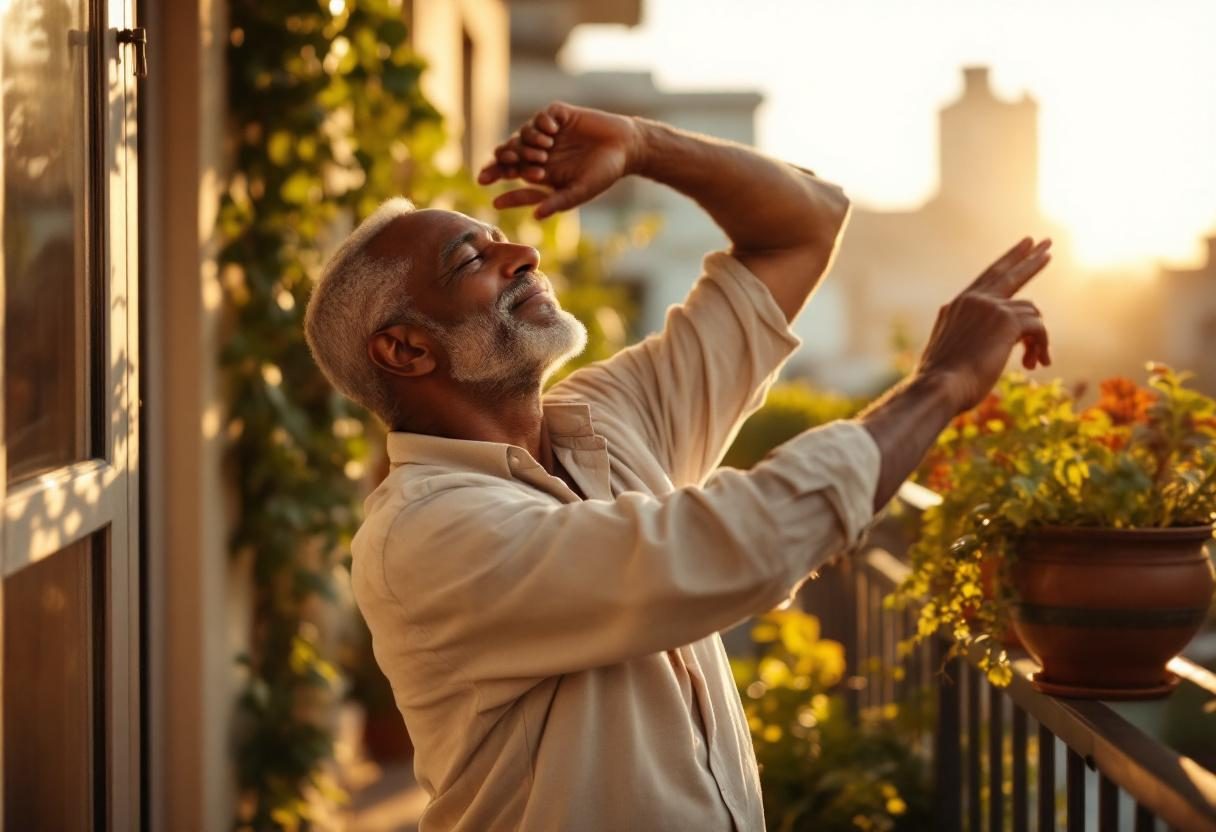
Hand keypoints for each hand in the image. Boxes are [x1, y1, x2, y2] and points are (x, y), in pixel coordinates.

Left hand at [477, 102, 642, 218]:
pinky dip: (542, 122)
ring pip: (524, 134)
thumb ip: (557, 202)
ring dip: (528, 141)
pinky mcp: (561, 116)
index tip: (486, 188)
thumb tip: (536, 216)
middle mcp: (541, 151)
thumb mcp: (579, 192)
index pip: (513, 175)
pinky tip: (552, 131)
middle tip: (504, 161)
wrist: (626, 149)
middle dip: (503, 158)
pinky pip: (543, 116)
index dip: (499, 179)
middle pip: (511, 152)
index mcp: (542, 171)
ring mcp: (550, 133)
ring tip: (545, 150)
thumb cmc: (603, 175)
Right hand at [917, 237, 1053, 412]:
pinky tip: (1037, 363)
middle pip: (1008, 273)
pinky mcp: (1007, 320)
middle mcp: (972, 300)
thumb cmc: (944, 385)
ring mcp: (989, 307)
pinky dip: (1042, 346)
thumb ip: (967, 340)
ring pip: (1031, 313)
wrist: (939, 388)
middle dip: (1030, 259)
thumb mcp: (952, 355)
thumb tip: (985, 347)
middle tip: (1047, 243)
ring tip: (1036, 362)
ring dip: (1038, 339)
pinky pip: (1039, 328)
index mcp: (955, 307)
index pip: (987, 278)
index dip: (1008, 262)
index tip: (1025, 247)